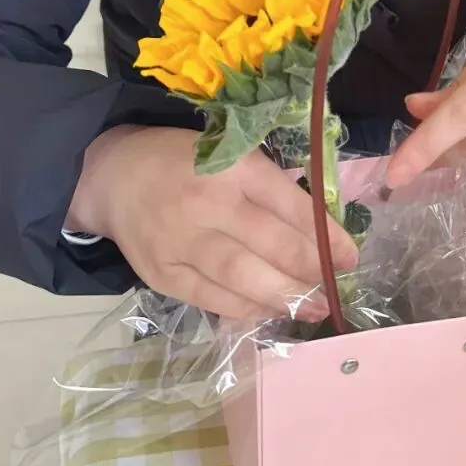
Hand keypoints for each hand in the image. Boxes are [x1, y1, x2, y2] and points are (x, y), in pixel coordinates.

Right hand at [67, 126, 357, 319]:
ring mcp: (182, 241)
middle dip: (311, 271)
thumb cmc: (184, 162)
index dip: (327, 236)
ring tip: (312, 309)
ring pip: (242, 276)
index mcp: (232, 166)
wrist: (114, 175)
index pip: (290, 204)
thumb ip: (268, 186)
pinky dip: (246, 309)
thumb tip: (321, 230)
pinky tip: (269, 312)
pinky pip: (212, 299)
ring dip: (284, 298)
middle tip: (334, 288)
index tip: (350, 257)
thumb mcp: (229, 153)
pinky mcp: (163, 273)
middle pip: (271, 244)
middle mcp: (208, 203)